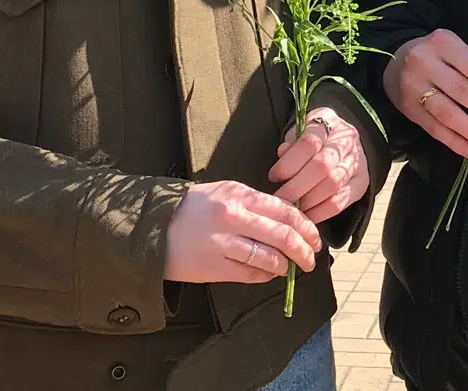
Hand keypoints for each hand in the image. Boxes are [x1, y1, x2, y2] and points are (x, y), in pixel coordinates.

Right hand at [164, 180, 321, 284]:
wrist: (152, 226)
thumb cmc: (192, 208)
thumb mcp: (223, 193)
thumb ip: (254, 203)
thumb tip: (288, 220)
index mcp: (238, 194)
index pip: (285, 210)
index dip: (306, 226)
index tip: (314, 237)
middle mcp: (233, 217)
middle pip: (283, 235)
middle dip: (304, 250)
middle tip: (311, 259)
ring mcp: (223, 243)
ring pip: (269, 258)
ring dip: (285, 266)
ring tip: (290, 268)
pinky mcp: (214, 266)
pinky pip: (250, 274)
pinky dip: (266, 276)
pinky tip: (270, 274)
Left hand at [268, 107, 368, 223]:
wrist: (339, 142)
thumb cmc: (312, 138)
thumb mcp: (299, 131)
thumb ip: (291, 143)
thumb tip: (282, 154)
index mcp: (328, 120)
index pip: (309, 142)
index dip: (289, 162)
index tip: (273, 176)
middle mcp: (346, 140)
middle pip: (322, 166)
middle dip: (296, 187)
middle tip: (279, 199)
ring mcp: (357, 162)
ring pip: (332, 185)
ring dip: (307, 202)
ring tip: (291, 209)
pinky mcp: (361, 183)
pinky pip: (341, 202)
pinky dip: (320, 212)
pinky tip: (305, 216)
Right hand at [384, 28, 467, 159]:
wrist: (394, 60)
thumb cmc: (436, 55)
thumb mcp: (453, 49)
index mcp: (444, 43)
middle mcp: (426, 62)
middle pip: (464, 92)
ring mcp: (414, 86)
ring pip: (449, 114)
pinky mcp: (407, 108)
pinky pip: (434, 128)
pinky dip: (455, 142)